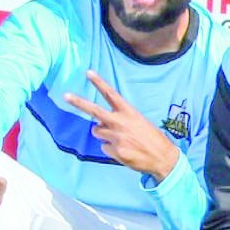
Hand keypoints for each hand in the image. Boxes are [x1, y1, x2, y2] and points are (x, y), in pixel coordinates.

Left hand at [61, 70, 180, 180]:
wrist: (163, 157)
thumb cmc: (151, 139)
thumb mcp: (138, 122)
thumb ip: (120, 120)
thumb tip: (101, 124)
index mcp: (128, 112)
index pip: (111, 94)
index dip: (99, 83)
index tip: (88, 72)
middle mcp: (120, 122)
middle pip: (94, 110)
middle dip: (78, 102)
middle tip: (65, 95)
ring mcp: (116, 137)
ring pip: (97, 131)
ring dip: (103, 134)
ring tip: (121, 139)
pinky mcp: (115, 150)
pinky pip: (104, 147)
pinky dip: (111, 149)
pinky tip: (124, 151)